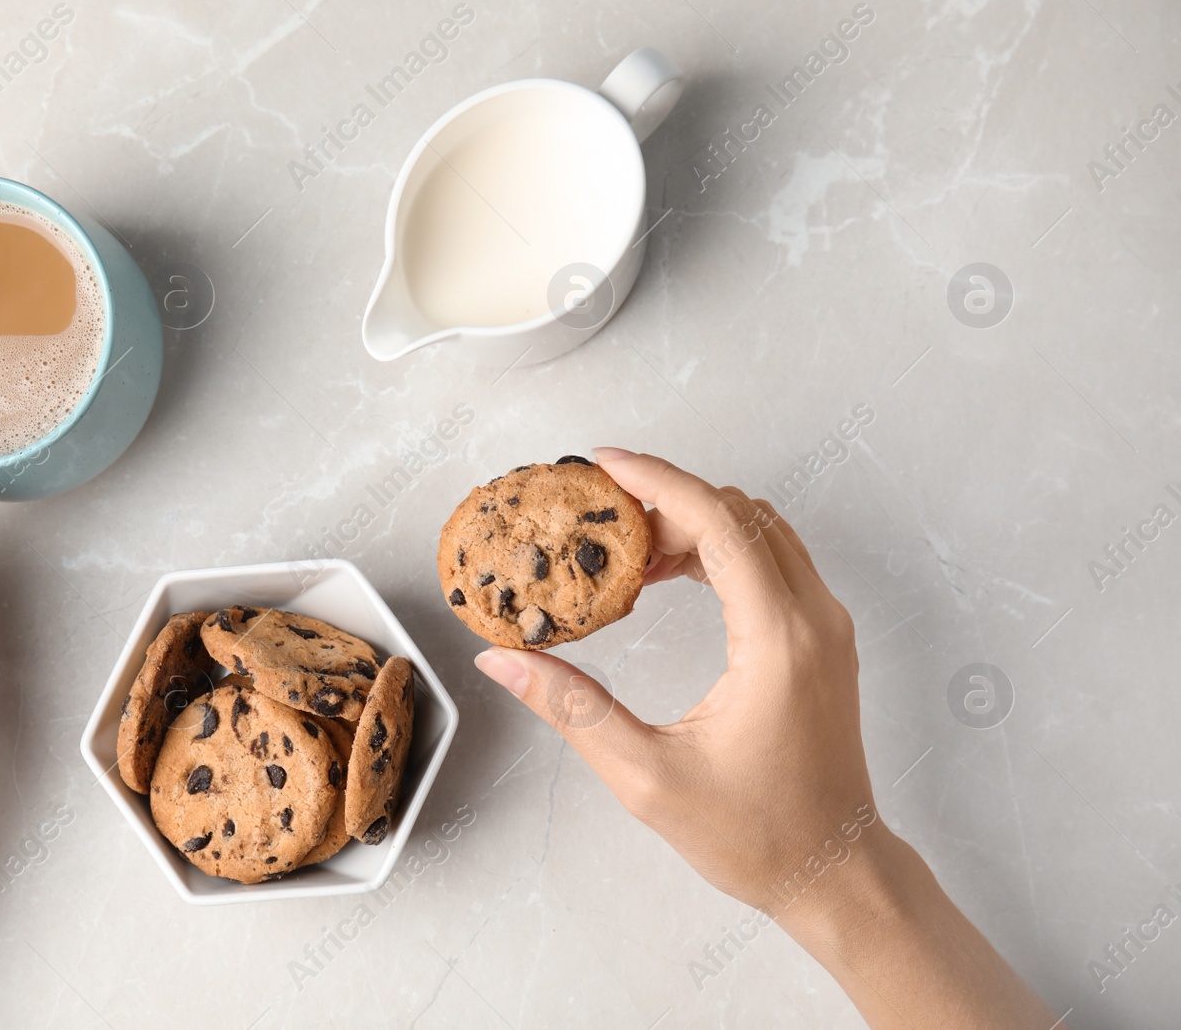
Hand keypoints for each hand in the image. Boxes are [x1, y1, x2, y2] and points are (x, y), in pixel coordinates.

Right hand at [474, 448, 1057, 1028]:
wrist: (834, 872)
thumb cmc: (755, 835)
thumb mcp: (646, 776)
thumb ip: (571, 708)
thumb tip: (503, 661)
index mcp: (778, 641)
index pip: (721, 523)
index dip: (658, 481)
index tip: (604, 464)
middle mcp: (813, 619)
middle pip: (740, 513)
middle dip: (666, 498)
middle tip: (598, 513)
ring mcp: (826, 626)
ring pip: (760, 530)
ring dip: (694, 521)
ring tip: (624, 550)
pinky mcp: (822, 640)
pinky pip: (772, 561)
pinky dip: (719, 548)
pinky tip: (667, 575)